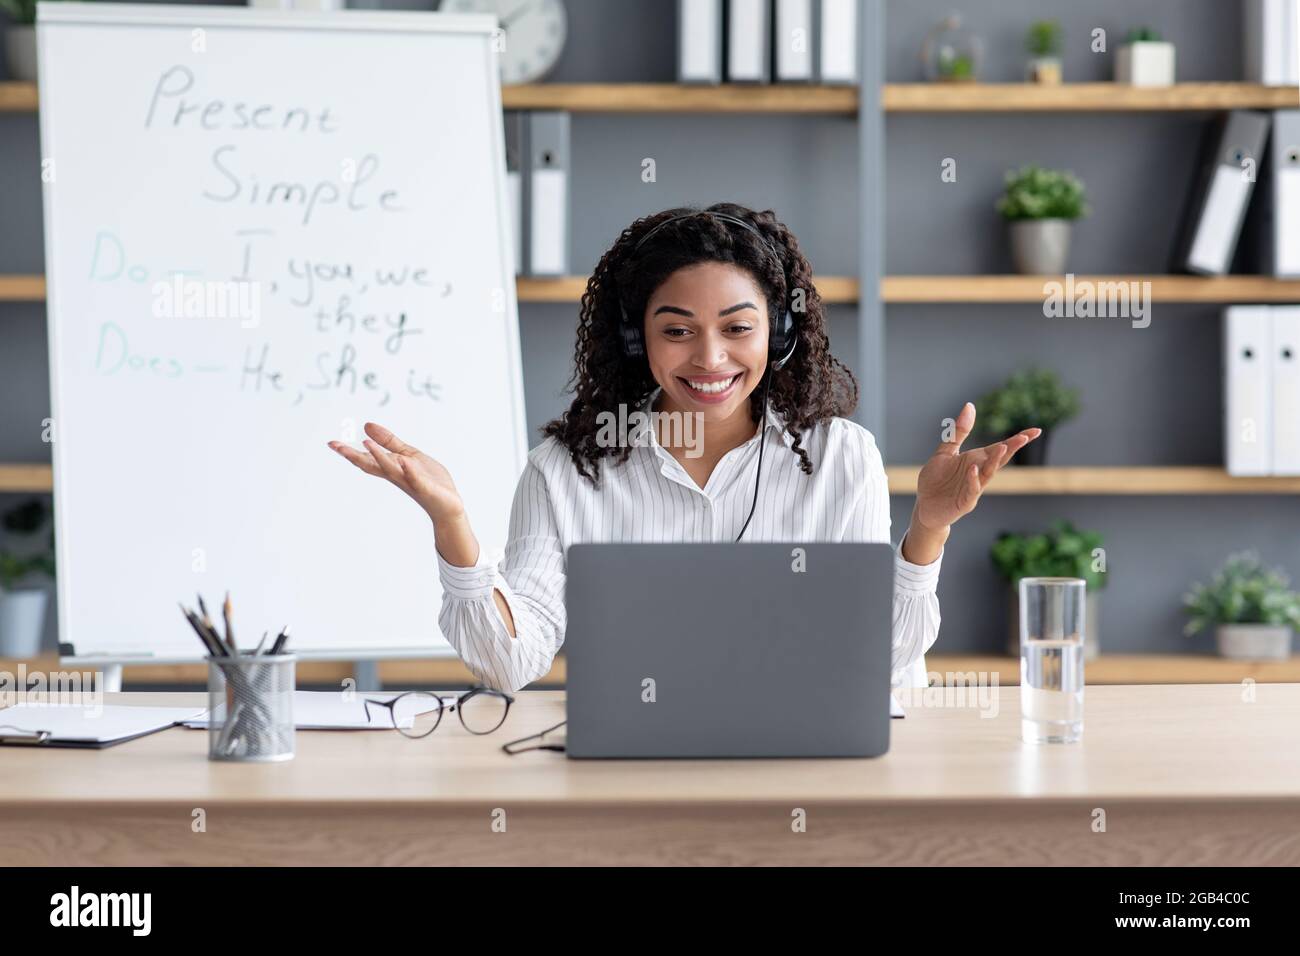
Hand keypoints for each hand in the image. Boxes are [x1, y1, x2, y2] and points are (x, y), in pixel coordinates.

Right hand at [328, 422, 464, 525]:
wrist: (448, 505)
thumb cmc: (428, 480)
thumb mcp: (409, 455)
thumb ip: (389, 441)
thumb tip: (366, 425)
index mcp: (392, 468)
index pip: (367, 459)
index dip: (350, 452)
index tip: (331, 443)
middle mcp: (397, 476)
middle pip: (372, 465)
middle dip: (354, 456)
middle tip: (336, 446)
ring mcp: (410, 482)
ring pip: (391, 470)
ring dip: (378, 457)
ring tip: (366, 443)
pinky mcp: (426, 488)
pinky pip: (416, 479)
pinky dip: (409, 470)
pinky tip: (404, 461)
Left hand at [912, 402, 1040, 532]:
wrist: (924, 506)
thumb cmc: (936, 479)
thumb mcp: (946, 451)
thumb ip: (958, 432)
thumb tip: (970, 405)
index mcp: (977, 460)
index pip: (1000, 448)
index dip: (1017, 440)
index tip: (1036, 431)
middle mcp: (979, 473)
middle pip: (999, 459)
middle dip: (1012, 448)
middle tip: (1025, 436)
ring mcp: (973, 488)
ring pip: (988, 474)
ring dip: (995, 462)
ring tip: (1002, 447)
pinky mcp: (964, 502)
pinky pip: (971, 490)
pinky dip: (973, 480)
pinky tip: (973, 469)